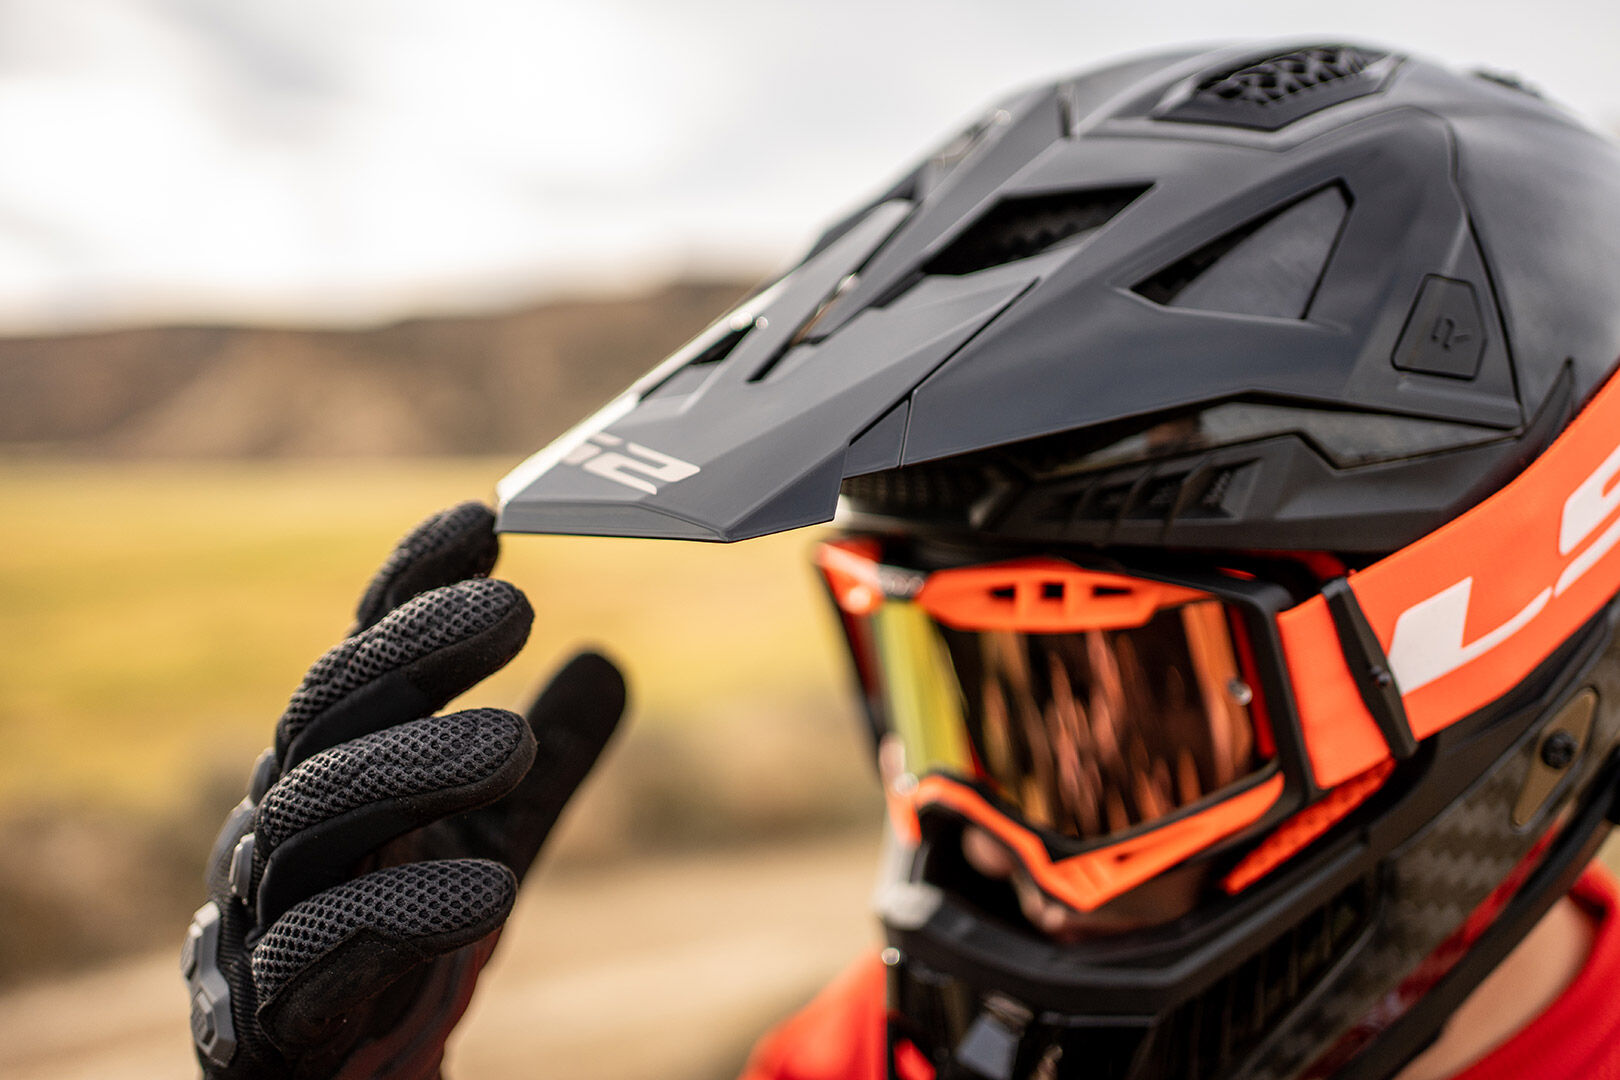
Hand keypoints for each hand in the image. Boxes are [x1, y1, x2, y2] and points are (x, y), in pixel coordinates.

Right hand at [181, 502, 625, 1078]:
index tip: (484, 520)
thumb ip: (547, 764)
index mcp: (331, 767)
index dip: (410, 586)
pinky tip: (489, 894)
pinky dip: (402, 913)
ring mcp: (258, 914)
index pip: (361, 655)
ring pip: (312, 819)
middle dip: (413, 654)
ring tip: (510, 744)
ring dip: (410, 769)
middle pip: (328, 714)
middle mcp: (282, 822)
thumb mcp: (487, 838)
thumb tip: (609, 660)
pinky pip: (321, 950)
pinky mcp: (262, 1013)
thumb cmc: (399, 941)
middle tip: (515, 609)